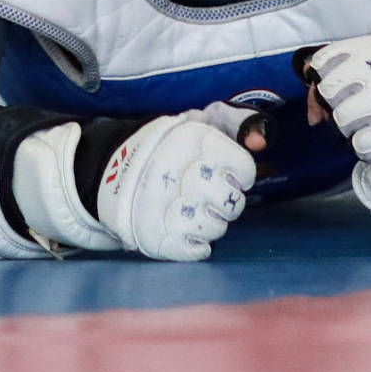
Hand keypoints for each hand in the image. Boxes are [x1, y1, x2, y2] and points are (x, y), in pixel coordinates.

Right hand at [95, 111, 256, 261]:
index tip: (225, 173)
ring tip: (193, 209)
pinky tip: (185, 227)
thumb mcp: (198, 122)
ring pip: (218, 228)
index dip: (239, 174)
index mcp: (193, 142)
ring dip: (211, 222)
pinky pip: (200, 249)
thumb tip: (260, 140)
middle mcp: (182, 175)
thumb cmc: (167, 148)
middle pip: (233, 202)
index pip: (243, 168)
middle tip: (209, 194)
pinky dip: (197, 242)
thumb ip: (235, 123)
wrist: (110, 174)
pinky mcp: (160, 238)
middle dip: (227, 200)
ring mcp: (170, 209)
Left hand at [305, 35, 370, 187]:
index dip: (321, 77)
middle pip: (329, 89)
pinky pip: (358, 143)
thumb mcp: (369, 71)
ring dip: (347, 125)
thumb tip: (313, 116)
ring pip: (341, 117)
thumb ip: (333, 82)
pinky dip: (361, 144)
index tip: (331, 85)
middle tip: (351, 106)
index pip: (324, 59)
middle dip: (333, 103)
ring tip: (365, 122)